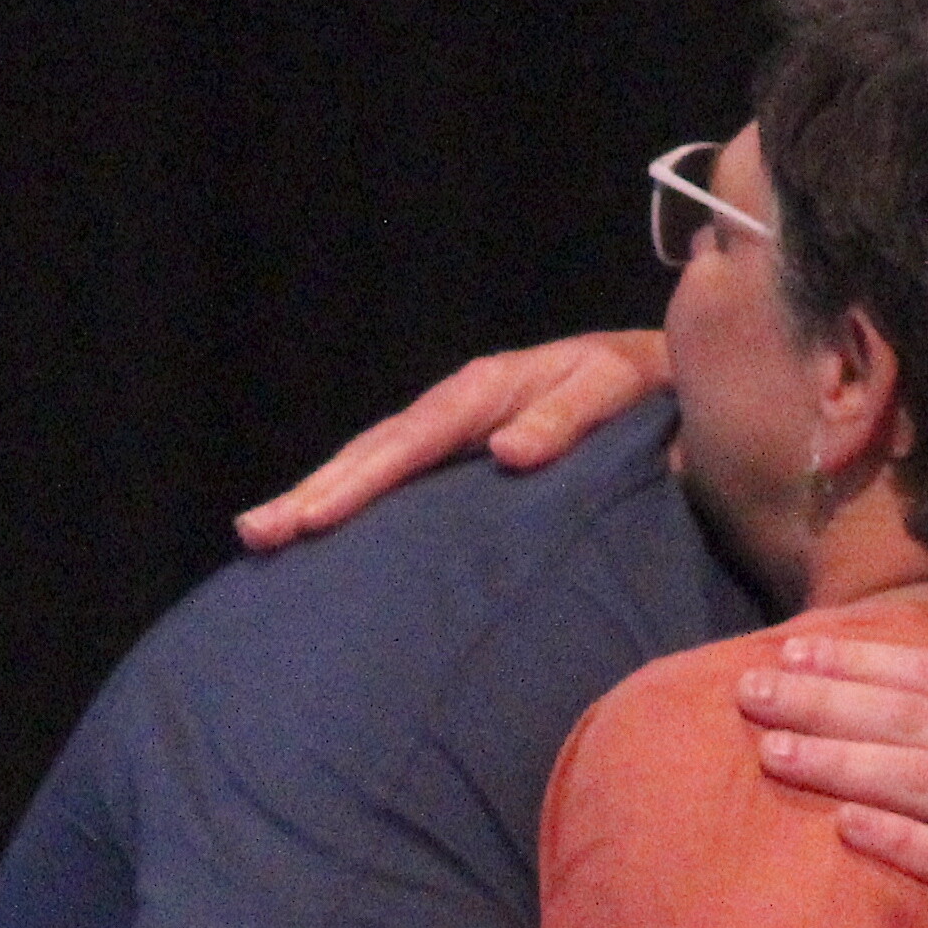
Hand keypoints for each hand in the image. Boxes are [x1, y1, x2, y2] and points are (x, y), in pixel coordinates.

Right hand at [236, 332, 672, 548]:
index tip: (312, 518)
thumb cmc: (643, 385)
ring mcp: (455, 440)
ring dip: (320, 501)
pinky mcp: (463, 466)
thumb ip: (569, 417)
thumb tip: (507, 453)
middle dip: (313, 493)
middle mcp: (458, 413)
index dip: (360, 481)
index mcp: (485, 391)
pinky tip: (324, 544)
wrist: (670, 383)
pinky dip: (357, 509)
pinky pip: (402, 486)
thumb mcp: (615, 386)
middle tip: (256, 534)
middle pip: (373, 453)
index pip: (409, 441)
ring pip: (375, 468)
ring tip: (263, 539)